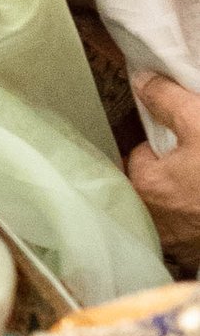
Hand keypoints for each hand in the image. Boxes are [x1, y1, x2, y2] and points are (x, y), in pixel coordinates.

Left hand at [128, 71, 199, 274]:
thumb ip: (166, 100)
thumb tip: (143, 81)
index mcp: (146, 186)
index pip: (141, 156)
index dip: (162, 143)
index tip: (183, 137)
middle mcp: (155, 220)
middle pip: (158, 185)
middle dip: (176, 172)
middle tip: (198, 157)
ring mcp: (180, 243)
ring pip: (176, 210)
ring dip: (189, 198)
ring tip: (199, 180)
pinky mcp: (198, 254)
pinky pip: (191, 233)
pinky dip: (197, 217)